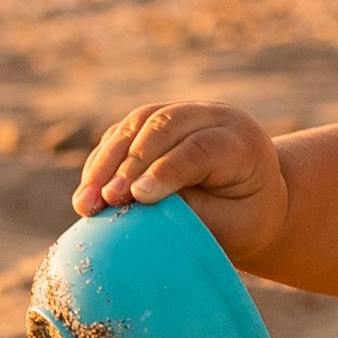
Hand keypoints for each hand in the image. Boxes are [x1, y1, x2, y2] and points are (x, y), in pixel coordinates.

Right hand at [72, 102, 287, 266]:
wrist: (251, 199)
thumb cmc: (243, 219)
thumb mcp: (229, 225)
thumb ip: (190, 213)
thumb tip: (138, 206)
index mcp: (242, 142)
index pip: (200, 149)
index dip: (166, 170)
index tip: (137, 196)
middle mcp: (212, 117)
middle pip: (163, 126)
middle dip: (129, 163)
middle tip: (106, 199)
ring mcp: (181, 112)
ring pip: (136, 124)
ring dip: (106, 162)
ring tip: (86, 202)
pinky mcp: (155, 121)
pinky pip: (122, 133)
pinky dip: (102, 161)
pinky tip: (88, 193)